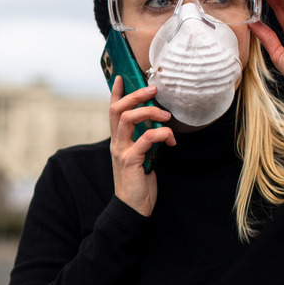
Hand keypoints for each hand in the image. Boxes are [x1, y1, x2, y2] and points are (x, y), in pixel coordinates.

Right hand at [109, 77, 175, 216]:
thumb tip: (159, 123)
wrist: (133, 208)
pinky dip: (160, 134)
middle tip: (153, 89)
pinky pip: (145, 139)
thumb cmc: (139, 182)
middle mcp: (116, 142)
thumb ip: (145, 139)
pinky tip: (170, 138)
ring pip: (127, 119)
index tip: (121, 76)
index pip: (112, 110)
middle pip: (117, 109)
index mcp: (118, 140)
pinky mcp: (131, 161)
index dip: (115, 92)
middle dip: (135, 95)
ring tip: (165, 116)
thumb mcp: (142, 156)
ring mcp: (121, 151)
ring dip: (148, 112)